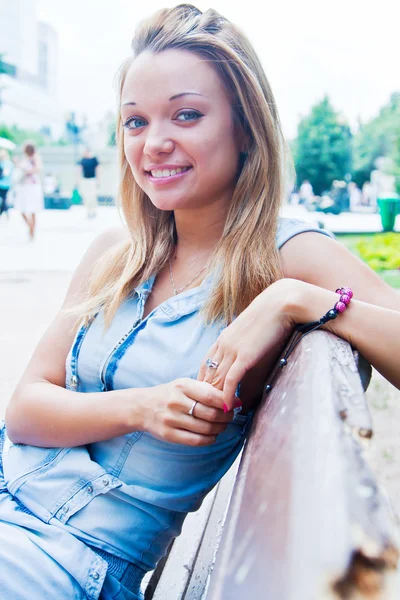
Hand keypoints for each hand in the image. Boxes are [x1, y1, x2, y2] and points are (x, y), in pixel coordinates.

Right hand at [142, 378, 233, 445]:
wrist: (142, 407)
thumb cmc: (170, 394)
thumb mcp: (184, 385)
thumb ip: (206, 390)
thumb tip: (234, 400)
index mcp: (182, 386)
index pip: (211, 396)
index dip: (227, 402)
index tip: (235, 404)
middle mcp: (176, 402)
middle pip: (211, 414)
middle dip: (226, 417)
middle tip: (230, 416)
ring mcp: (171, 419)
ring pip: (206, 429)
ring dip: (220, 429)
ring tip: (222, 425)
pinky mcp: (169, 435)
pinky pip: (196, 441)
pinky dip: (209, 439)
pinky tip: (212, 435)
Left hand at [198, 279, 296, 409]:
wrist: (280, 304)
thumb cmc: (270, 317)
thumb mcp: (250, 333)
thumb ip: (244, 348)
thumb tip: (246, 360)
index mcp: (222, 338)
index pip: (205, 364)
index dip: (204, 382)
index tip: (205, 395)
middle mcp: (222, 345)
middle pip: (207, 375)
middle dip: (206, 394)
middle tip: (208, 410)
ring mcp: (232, 351)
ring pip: (216, 380)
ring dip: (216, 399)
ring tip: (217, 414)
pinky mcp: (244, 356)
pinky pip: (230, 380)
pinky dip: (227, 395)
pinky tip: (227, 407)